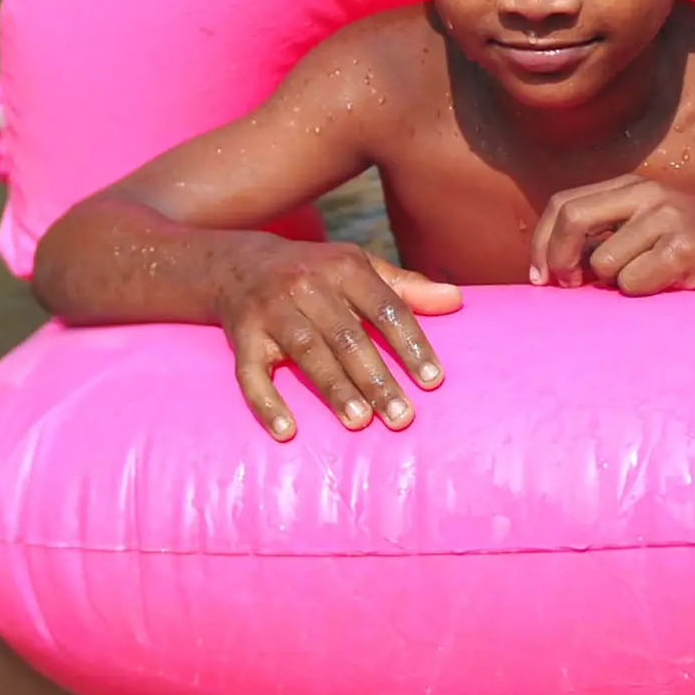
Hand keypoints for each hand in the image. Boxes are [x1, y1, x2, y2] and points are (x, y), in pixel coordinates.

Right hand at [222, 243, 458, 441]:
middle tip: (401, 416)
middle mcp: (306, 286)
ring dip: (334, 389)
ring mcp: (270, 310)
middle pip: (347, 336)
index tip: (432, 380)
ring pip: (306, 353)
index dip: (410, 344)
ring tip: (360, 421)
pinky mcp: (240, 336)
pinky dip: (266, 403)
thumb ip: (406, 287)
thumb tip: (456, 300)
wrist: (237, 264)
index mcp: (344, 268)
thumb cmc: (314, 272)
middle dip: (376, 378)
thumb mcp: (357, 268)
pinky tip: (286, 431)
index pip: (385, 307)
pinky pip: (250, 373)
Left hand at [530, 177, 694, 297]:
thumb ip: (611, 234)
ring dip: (618, 284)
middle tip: (565, 287)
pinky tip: (674, 286)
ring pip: (603, 264)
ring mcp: (666, 218)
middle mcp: (648, 195)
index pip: (564, 204)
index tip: (540, 276)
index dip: (542, 241)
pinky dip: (645, 293)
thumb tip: (557, 266)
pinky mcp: (683, 247)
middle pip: (571, 220)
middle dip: (556, 259)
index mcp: (634, 188)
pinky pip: (634, 283)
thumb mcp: (656, 229)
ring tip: (655, 281)